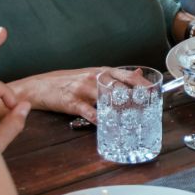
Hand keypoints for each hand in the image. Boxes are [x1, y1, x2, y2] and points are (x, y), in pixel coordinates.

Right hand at [13, 67, 141, 122]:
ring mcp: (83, 89)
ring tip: (133, 118)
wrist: (39, 86)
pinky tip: (105, 124)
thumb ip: (116, 76)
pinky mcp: (71, 102)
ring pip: (106, 98)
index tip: (155, 92)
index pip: (127, 76)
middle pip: (120, 87)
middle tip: (147, 109)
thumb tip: (139, 73)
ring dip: (120, 109)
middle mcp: (95, 77)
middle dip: (135, 99)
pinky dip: (97, 118)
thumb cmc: (69, 81)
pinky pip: (87, 111)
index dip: (142, 84)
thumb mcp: (93, 74)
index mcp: (102, 71)